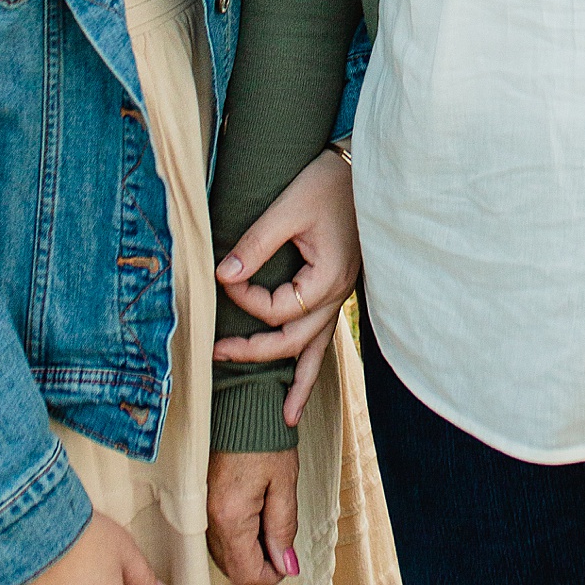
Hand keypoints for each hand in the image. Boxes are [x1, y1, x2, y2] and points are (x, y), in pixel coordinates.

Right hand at [205, 448, 300, 584]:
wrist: (240, 404)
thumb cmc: (265, 439)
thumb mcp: (285, 483)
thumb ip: (284, 527)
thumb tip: (286, 566)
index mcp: (231, 517)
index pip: (246, 573)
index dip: (271, 575)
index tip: (289, 563)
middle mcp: (210, 520)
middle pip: (232, 568)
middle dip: (260, 564)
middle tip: (283, 542)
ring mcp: (202, 511)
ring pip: (224, 555)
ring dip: (249, 552)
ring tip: (271, 522)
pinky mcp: (201, 502)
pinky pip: (217, 536)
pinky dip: (238, 537)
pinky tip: (256, 515)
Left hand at [213, 147, 356, 426]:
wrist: (366, 167)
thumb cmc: (329, 182)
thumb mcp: (289, 208)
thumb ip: (256, 244)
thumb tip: (222, 274)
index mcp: (328, 278)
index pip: (275, 308)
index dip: (244, 297)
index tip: (225, 275)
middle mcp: (338, 294)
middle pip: (294, 341)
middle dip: (256, 352)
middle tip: (218, 355)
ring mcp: (342, 294)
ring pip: (318, 347)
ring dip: (301, 382)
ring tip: (287, 416)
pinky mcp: (340, 286)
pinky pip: (325, 331)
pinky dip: (315, 357)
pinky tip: (307, 374)